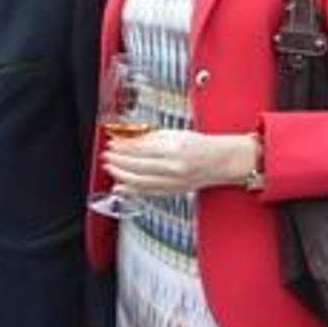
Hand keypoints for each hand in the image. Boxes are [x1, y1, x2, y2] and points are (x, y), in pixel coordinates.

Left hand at [102, 130, 255, 196]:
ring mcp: (173, 182)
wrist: (221, 161)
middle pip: (137, 167)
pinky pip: (148, 192)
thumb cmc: (200, 145)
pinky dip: (131, 190)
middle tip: (106, 156)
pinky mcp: (173, 191)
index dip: (122, 147)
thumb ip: (149, 138)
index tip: (111, 144)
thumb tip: (127, 141)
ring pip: (140, 182)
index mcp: (174, 149)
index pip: (140, 149)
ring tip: (110, 168)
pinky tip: (121, 186)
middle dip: (117, 162)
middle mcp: (173, 168)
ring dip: (121, 175)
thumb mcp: (174, 134)